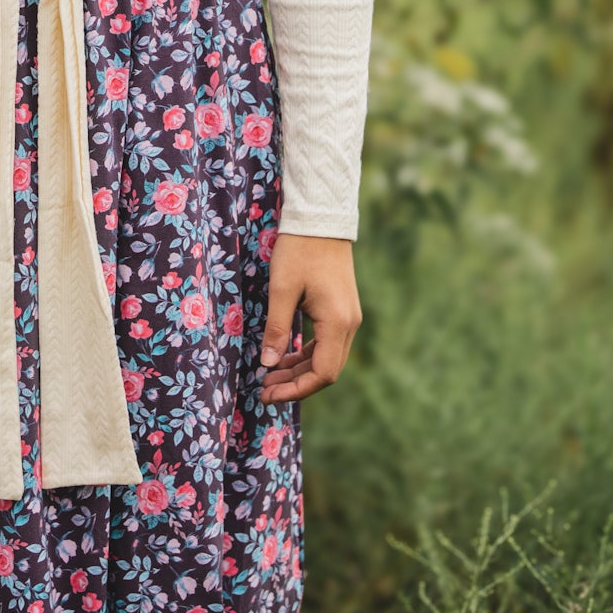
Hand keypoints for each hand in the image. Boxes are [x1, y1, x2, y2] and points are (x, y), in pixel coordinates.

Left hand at [258, 232, 360, 403]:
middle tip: (262, 388)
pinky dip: (306, 353)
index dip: (295, 390)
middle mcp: (349, 324)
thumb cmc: (299, 250)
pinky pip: (326, 342)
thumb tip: (267, 365)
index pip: (323, 374)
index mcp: (338, 322)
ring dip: (299, 370)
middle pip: (326, 370)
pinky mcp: (342, 309)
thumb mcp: (282, 289)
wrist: (321, 218)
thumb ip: (277, 329)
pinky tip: (284, 356)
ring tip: (268, 374)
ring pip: (327, 357)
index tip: (267, 393)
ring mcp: (348, 317)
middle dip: (295, 383)